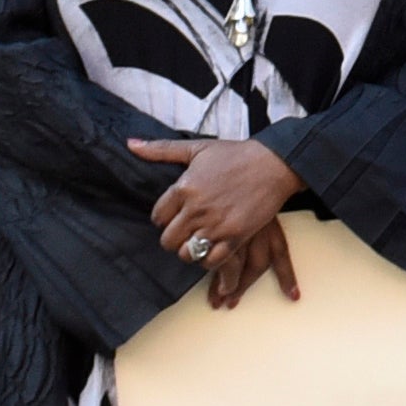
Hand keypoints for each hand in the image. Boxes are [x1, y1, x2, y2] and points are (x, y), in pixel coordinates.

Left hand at [129, 137, 306, 308]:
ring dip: (190, 250)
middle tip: (186, 231)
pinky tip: (214, 248)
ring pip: (186, 253)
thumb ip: (160, 150)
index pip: (157, 217)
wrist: (274, 163)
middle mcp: (196, 209)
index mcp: (183, 188)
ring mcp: (216, 225)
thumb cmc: (235, 154)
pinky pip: (211, 260)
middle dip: (174, 238)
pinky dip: (208, 259)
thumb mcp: (196, 148)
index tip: (175, 215)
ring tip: (199, 240)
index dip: (164, 218)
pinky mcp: (235, 236)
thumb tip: (130, 144)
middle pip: (168, 240)